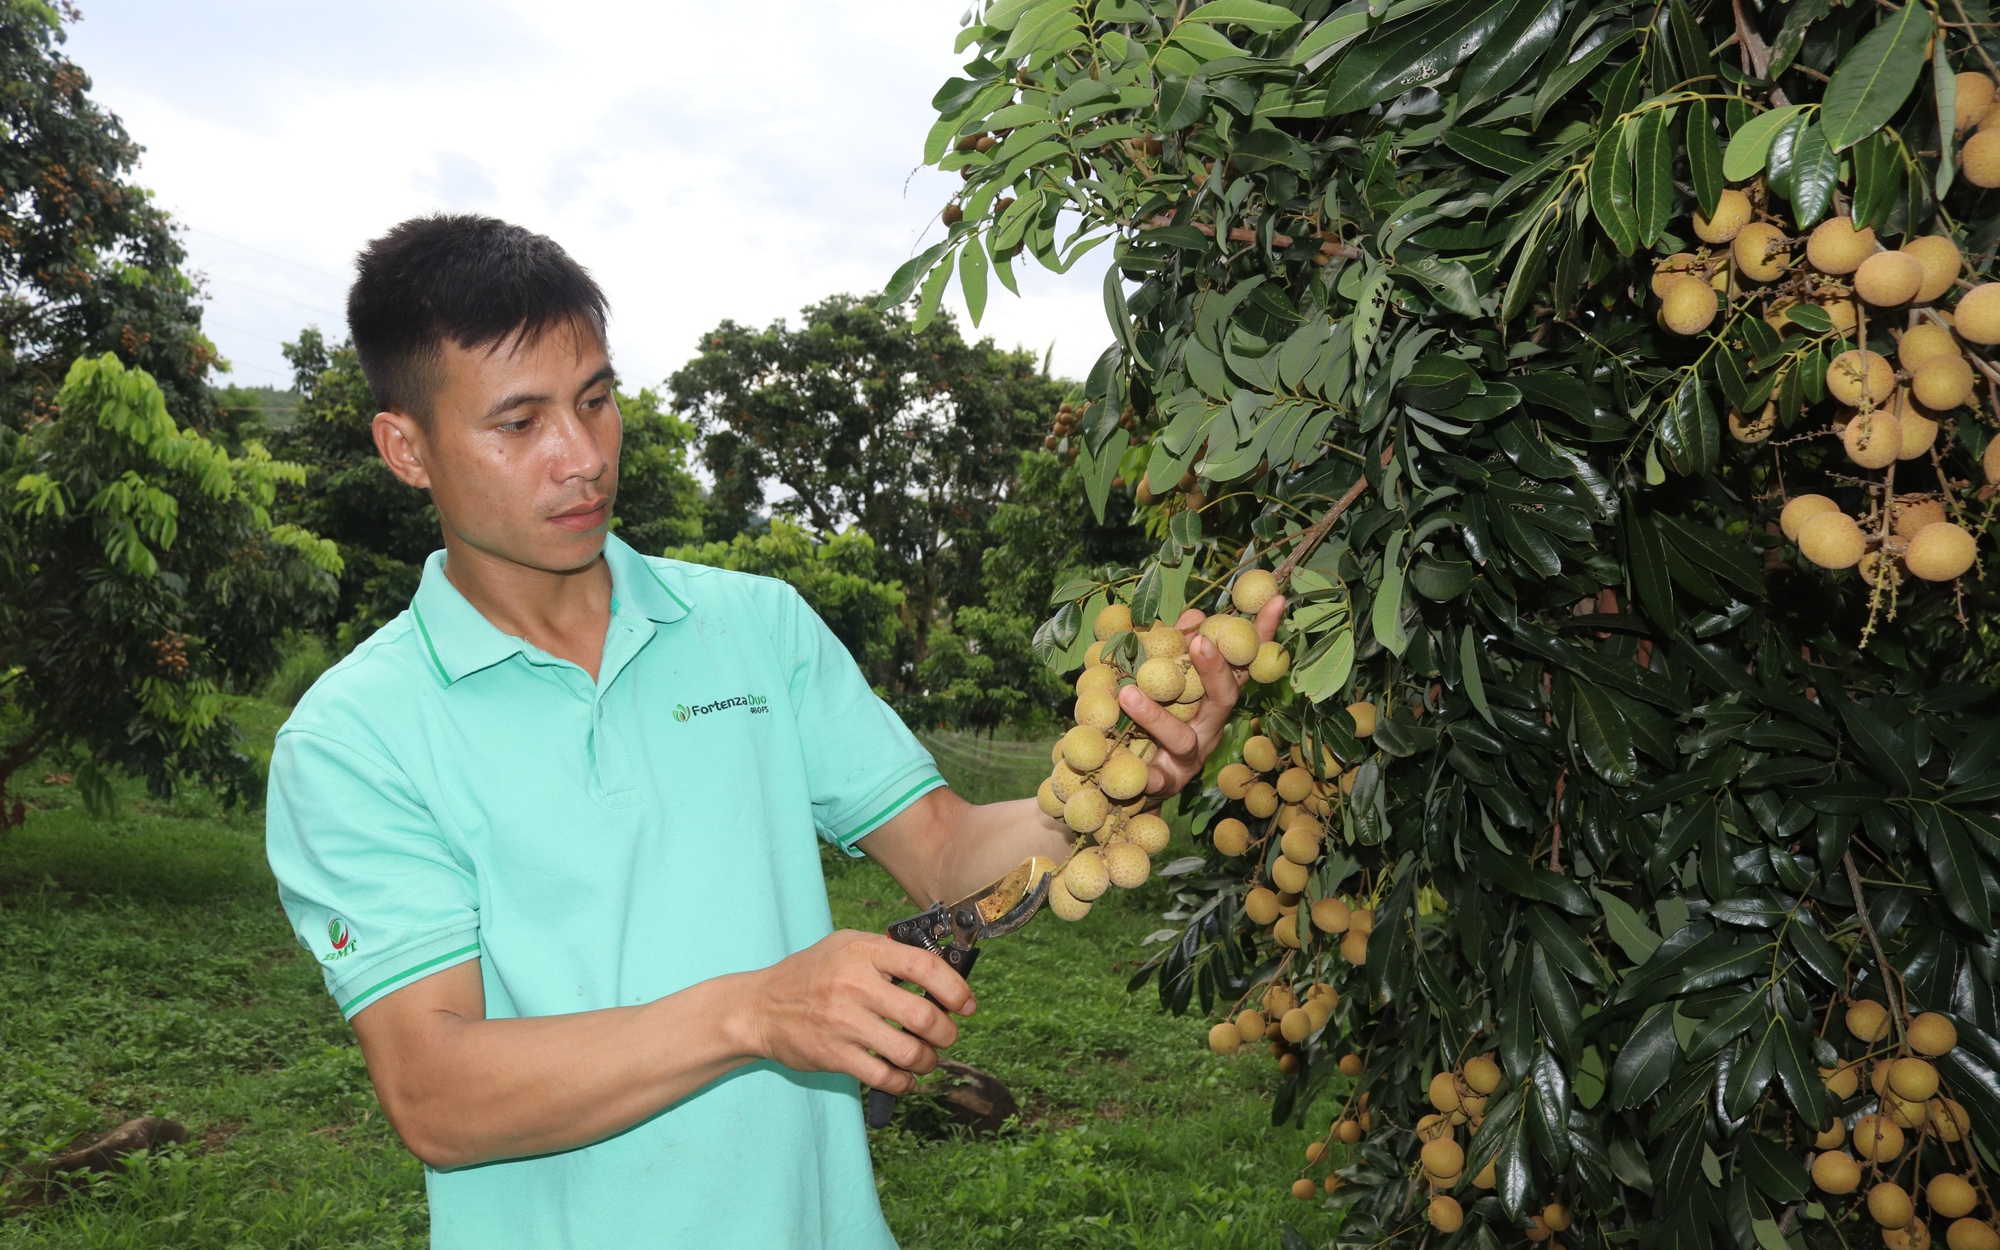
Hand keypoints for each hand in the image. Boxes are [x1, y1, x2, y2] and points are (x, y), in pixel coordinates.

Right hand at [741, 930, 974, 1094]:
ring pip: (909, 1051)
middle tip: (946, 1035)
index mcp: (864, 953)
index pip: (925, 967)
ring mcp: (844, 1023)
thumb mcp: (846, 945)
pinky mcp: (834, 1056)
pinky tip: (906, 1077)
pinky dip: (904, 1082)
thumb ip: (888, 952)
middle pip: (924, 1015)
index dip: (955, 988)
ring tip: (926, 1058)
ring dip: (928, 1060)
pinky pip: (884, 1077)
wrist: (759, 1007)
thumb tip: (940, 968)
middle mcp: (855, 986)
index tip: (966, 1004)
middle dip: (947, 1032)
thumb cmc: (811, 973)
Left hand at [1117, 594, 1286, 798]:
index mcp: (1210, 697)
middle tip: (1200, 642)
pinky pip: (1154, 779)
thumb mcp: (1158, 678)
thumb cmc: (1145, 721)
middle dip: (1215, 670)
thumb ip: (1173, 648)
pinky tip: (1130, 765)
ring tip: (1127, 694)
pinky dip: (1142, 772)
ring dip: (1155, 716)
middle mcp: (1208, 726)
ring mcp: (1189, 758)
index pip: (1241, 663)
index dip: (1262, 635)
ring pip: (1181, 738)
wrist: (1121, 778)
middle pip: (1224, 698)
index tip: (1276, 601)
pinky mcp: (1163, 785)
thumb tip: (1197, 617)